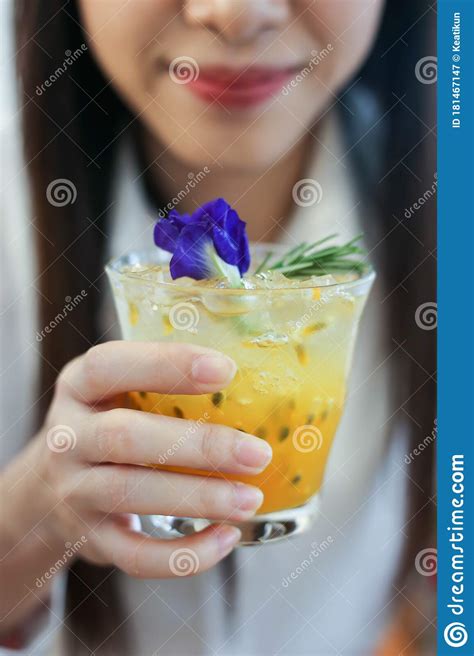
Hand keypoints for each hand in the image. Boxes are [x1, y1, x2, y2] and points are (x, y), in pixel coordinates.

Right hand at [33, 341, 271, 577]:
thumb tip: (257, 377)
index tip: (226, 370)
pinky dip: (184, 555)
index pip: (110, 366)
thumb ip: (162, 380)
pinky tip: (226, 538)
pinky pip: (136, 555)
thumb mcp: (114, 390)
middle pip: (124, 437)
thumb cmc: (106, 425)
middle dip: (198, 445)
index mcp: (78, 386)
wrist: (48, 490)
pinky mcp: (91, 540)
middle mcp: (68, 438)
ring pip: (130, 495)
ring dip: (199, 498)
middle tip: (257, 454)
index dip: (166, 365)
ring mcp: (74, 492)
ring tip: (250, 499)